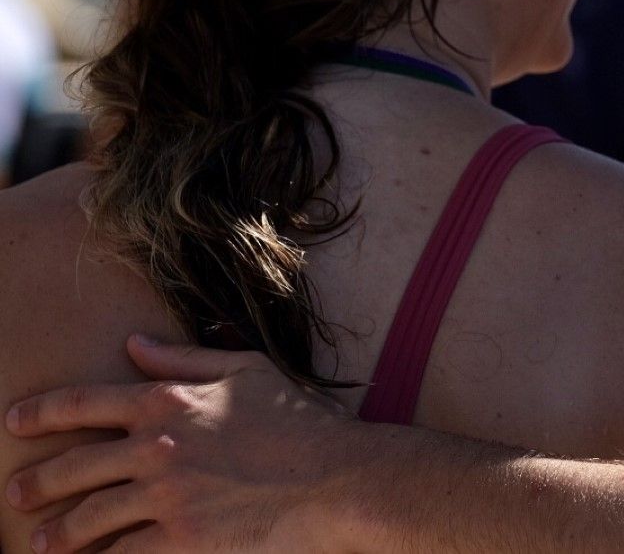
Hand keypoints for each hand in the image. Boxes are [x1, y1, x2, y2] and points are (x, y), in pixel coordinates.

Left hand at [6, 336, 359, 552]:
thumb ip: (185, 357)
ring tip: (41, 543)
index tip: (15, 422)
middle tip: (16, 494)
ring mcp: (165, 496)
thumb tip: (134, 344)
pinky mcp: (179, 540)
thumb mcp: (247, 370)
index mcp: (168, 400)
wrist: (336, 478)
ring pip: (88, 517)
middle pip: (73, 466)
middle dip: (36, 482)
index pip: (84, 403)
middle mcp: (157, 446)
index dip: (42, 413)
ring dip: (58, 533)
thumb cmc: (299, 421)